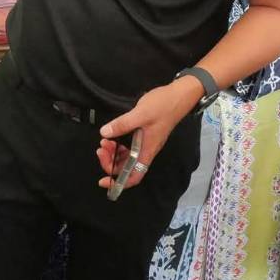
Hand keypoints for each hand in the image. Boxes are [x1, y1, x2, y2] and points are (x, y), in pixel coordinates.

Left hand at [95, 78, 201, 193]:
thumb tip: (104, 133)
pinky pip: (128, 146)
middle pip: (126, 167)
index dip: (119, 183)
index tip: (104, 181)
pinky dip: (118, 144)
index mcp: (147, 151)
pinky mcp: (144, 135)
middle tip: (101, 148)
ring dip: (113, 152)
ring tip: (104, 141)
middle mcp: (146, 150)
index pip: (134, 176)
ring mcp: (145, 143)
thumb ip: (122, 124)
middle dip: (110, 162)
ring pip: (126, 157)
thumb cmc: (163, 106)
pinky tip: (112, 135)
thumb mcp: (140, 114)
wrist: (178, 95)